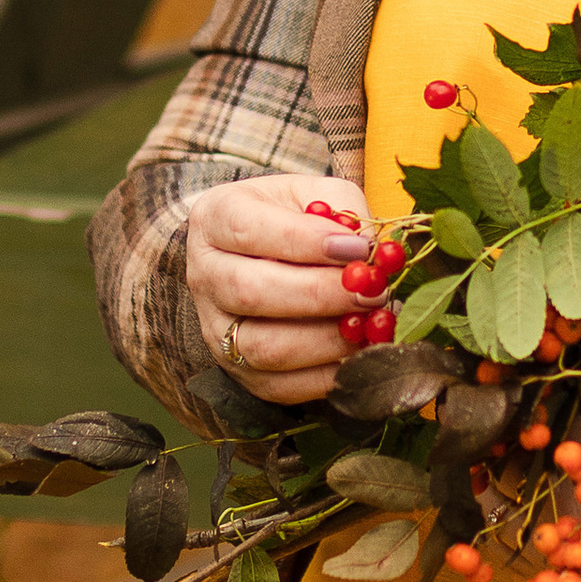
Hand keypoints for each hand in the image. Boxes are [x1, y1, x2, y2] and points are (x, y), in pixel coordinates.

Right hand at [185, 171, 374, 405]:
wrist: (266, 254)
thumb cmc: (296, 218)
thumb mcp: (315, 194)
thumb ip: (344, 212)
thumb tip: (375, 254)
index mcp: (215, 218)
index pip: (249, 230)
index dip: (305, 242)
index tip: (358, 248)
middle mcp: (204, 274)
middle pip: (251, 292)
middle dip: (321, 295)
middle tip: (373, 292)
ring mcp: (215, 328)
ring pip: (264, 347)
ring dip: (327, 340)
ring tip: (371, 323)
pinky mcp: (238, 371)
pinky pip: (280, 387)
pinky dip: (326, 375)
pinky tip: (359, 352)